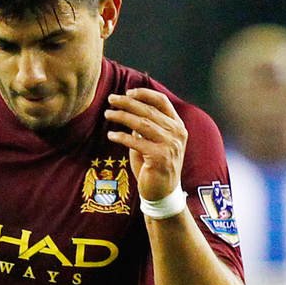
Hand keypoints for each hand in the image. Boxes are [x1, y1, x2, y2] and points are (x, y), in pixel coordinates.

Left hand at [104, 89, 187, 203]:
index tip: (128, 92)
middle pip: (149, 110)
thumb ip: (146, 126)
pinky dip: (122, 137)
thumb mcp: (153, 141)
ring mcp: (170, 145)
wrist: (163, 192)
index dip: (144, 94)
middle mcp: (177, 133)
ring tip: (108, 114)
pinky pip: (136, 142)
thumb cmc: (154, 165)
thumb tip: (128, 108)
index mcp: (178, 125)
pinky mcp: (159, 157)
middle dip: (128, 103)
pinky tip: (111, 135)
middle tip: (111, 99)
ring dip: (122, 117)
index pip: (162, 101)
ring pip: (142, 124)